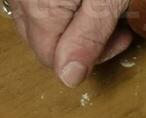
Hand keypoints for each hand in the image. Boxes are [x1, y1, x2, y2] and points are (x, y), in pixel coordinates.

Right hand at [8, 0, 132, 86]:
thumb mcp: (106, 2)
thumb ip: (87, 38)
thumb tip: (69, 78)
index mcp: (40, 9)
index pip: (51, 59)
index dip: (89, 57)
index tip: (119, 40)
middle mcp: (22, 0)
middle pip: (45, 43)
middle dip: (85, 44)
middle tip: (116, 28)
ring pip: (42, 25)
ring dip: (75, 27)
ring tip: (106, 11)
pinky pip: (39, 6)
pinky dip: (65, 10)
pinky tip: (88, 3)